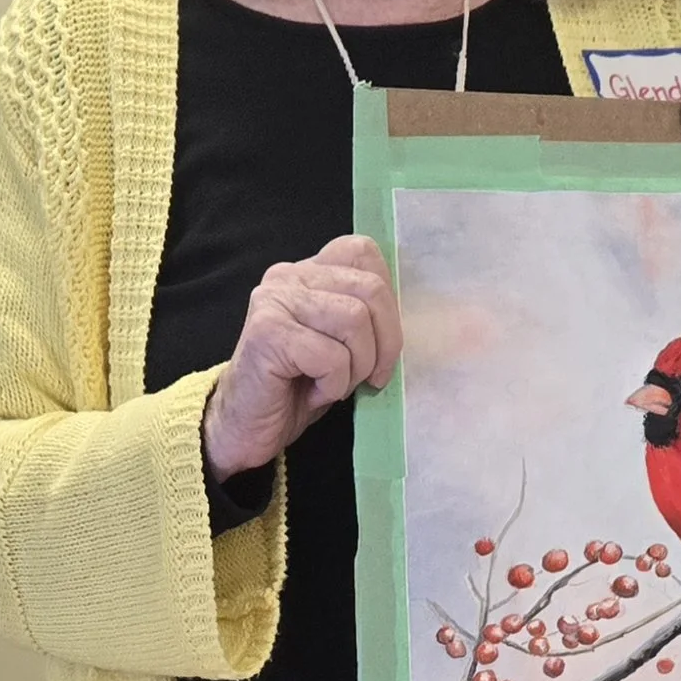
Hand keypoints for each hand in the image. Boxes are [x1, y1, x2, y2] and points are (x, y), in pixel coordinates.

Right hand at [202, 234, 402, 479]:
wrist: (244, 427)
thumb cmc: (297, 389)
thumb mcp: (343, 347)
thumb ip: (369, 321)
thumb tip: (436, 322)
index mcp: (308, 271)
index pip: (364, 252)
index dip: (388, 303)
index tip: (381, 345)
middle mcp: (288, 276)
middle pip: (370, 290)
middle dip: (385, 344)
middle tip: (370, 377)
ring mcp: (275, 301)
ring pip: (354, 320)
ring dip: (357, 366)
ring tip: (333, 384)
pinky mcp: (268, 333)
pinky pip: (331, 355)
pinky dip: (334, 384)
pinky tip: (314, 392)